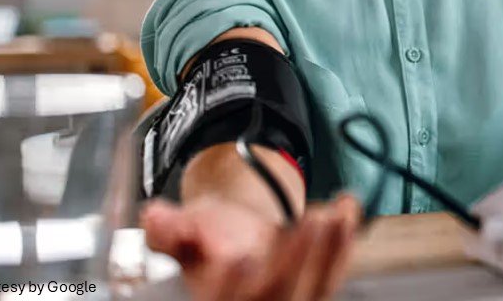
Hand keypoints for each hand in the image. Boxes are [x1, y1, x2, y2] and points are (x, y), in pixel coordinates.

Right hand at [141, 193, 361, 300]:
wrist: (238, 239)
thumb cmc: (207, 240)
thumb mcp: (181, 232)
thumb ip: (168, 229)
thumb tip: (154, 217)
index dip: (226, 286)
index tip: (237, 256)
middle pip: (273, 296)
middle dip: (293, 259)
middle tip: (307, 221)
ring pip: (312, 290)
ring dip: (327, 250)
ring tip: (332, 213)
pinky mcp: (316, 293)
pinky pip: (334, 274)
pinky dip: (343, 243)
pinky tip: (348, 209)